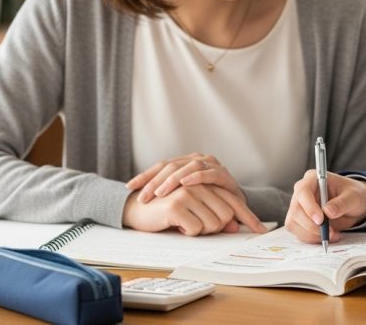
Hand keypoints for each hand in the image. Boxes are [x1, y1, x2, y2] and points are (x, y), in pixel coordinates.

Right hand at [122, 183, 266, 234]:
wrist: (136, 208)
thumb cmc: (168, 211)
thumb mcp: (195, 212)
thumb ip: (216, 217)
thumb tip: (235, 227)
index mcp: (208, 182)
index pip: (234, 203)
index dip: (248, 218)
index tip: (261, 231)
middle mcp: (201, 183)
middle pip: (226, 217)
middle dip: (212, 228)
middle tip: (193, 224)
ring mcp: (189, 191)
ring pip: (213, 224)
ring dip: (197, 230)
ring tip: (183, 222)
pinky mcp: (177, 203)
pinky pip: (196, 229)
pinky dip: (186, 232)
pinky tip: (174, 223)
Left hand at [126, 153, 240, 204]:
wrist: (236, 207)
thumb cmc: (206, 203)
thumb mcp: (183, 198)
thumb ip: (167, 196)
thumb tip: (135, 200)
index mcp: (184, 163)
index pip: (161, 166)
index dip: (145, 176)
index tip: (129, 187)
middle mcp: (196, 160)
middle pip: (171, 166)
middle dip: (154, 182)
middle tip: (143, 197)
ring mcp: (210, 165)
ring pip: (187, 167)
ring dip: (172, 180)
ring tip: (160, 193)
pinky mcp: (223, 174)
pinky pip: (208, 173)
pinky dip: (196, 177)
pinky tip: (185, 184)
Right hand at [284, 171, 365, 243]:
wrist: (353, 204)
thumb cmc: (352, 194)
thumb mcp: (353, 196)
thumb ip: (342, 203)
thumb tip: (328, 212)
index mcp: (312, 179)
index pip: (303, 192)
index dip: (309, 207)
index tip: (320, 220)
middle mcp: (302, 192)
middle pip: (296, 211)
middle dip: (311, 226)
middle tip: (330, 232)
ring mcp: (299, 207)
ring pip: (294, 224)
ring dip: (312, 234)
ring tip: (333, 234)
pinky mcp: (300, 221)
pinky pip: (299, 233)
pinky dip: (312, 238)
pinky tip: (328, 236)